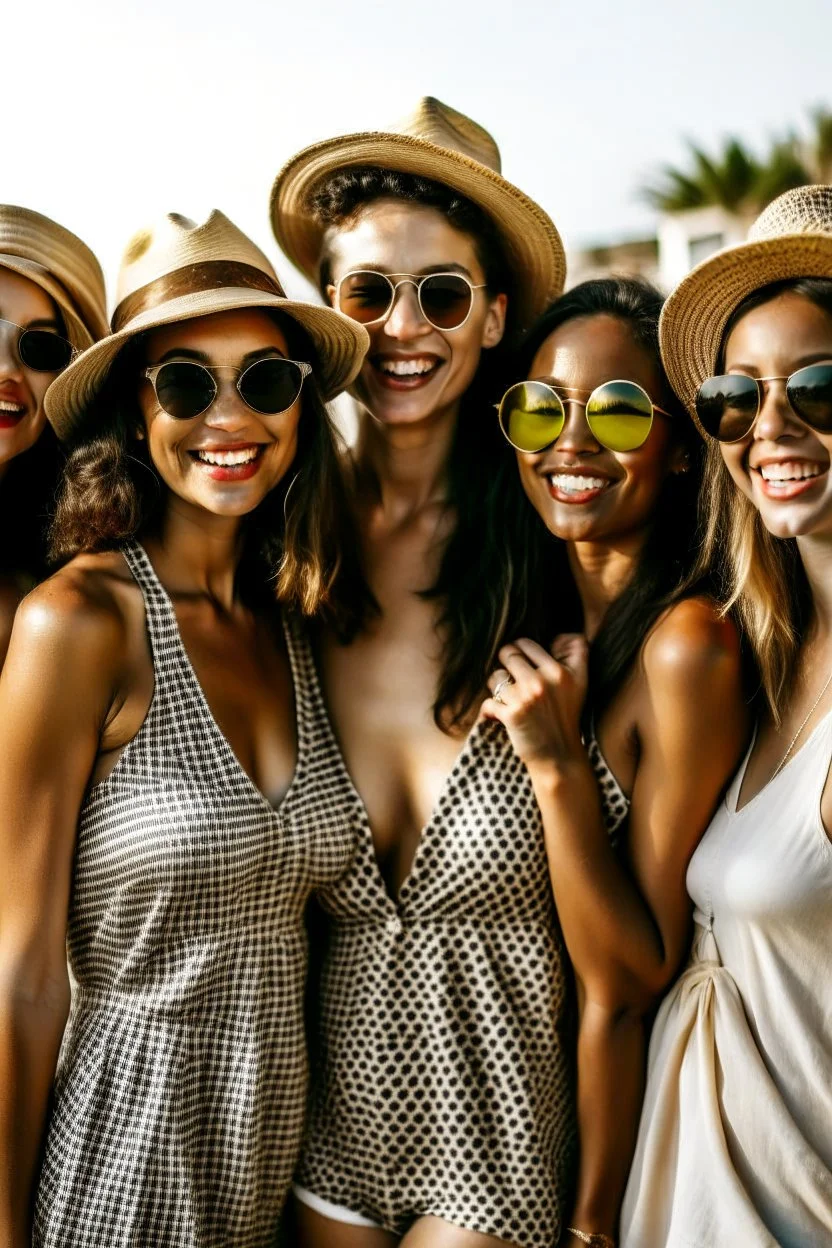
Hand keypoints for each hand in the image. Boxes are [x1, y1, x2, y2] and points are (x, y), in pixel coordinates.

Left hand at [482, 634, 588, 767]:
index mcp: (561, 671)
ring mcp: (526, 697)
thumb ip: (576, 654)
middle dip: (505, 666)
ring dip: (496, 689)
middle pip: (507, 654)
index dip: (518, 652)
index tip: (520, 665)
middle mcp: (543, 680)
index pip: (525, 644)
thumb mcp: (580, 683)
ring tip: (509, 702)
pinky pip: (488, 702)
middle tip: (512, 682)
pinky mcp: (511, 714)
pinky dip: (490, 711)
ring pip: (494, 676)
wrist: (559, 757)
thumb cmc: (566, 718)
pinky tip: (501, 718)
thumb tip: (562, 635)